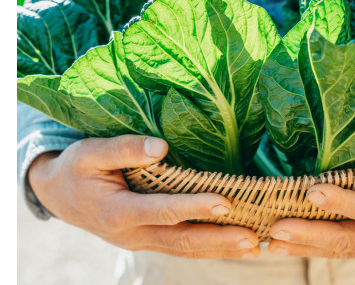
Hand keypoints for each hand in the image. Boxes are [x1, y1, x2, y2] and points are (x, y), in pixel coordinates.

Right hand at [28, 135, 259, 258]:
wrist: (58, 195)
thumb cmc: (76, 169)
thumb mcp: (90, 153)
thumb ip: (124, 149)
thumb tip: (161, 146)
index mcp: (118, 212)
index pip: (164, 211)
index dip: (195, 207)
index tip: (225, 202)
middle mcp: (132, 234)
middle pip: (182, 240)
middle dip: (219, 239)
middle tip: (252, 237)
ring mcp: (141, 241)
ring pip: (185, 250)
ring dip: (220, 250)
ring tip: (253, 247)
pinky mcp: (149, 240)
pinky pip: (181, 248)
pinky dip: (209, 249)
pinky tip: (233, 246)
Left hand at [268, 142, 354, 259]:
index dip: (344, 202)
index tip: (314, 192)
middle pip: (347, 240)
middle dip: (310, 235)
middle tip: (277, 229)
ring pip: (339, 250)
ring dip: (305, 247)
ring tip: (272, 243)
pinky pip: (341, 250)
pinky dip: (313, 249)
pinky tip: (288, 246)